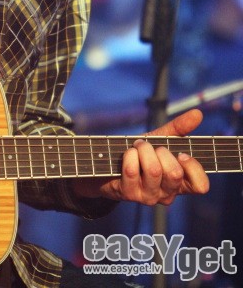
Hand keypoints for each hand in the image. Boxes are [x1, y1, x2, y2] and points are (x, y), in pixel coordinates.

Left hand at [72, 108, 209, 205]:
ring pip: (154, 170)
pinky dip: (129, 155)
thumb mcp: (161, 139)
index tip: (181, 154)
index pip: (200, 186)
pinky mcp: (129, 194)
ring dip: (143, 150)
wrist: (110, 162)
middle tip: (152, 147)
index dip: (193, 168)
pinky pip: (132, 170)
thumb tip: (198, 113)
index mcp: (180, 182)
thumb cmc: (141, 154)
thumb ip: (180, 128)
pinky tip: (127, 153)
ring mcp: (148, 196)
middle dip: (161, 151)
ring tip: (138, 146)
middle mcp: (167, 193)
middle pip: (175, 174)